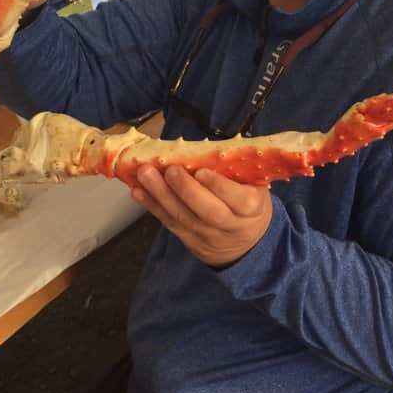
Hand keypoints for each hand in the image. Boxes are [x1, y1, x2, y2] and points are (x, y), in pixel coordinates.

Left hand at [132, 165, 272, 267]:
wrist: (246, 243)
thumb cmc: (247, 202)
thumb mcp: (254, 186)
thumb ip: (234, 172)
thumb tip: (204, 149)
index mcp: (252, 208)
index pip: (239, 200)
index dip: (219, 187)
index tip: (201, 171)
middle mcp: (230, 225)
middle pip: (209, 212)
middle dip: (186, 190)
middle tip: (170, 170)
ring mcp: (208, 235)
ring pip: (184, 218)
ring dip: (161, 195)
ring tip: (145, 174)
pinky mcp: (189, 240)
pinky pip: (169, 223)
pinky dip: (152, 206)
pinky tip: (138, 191)